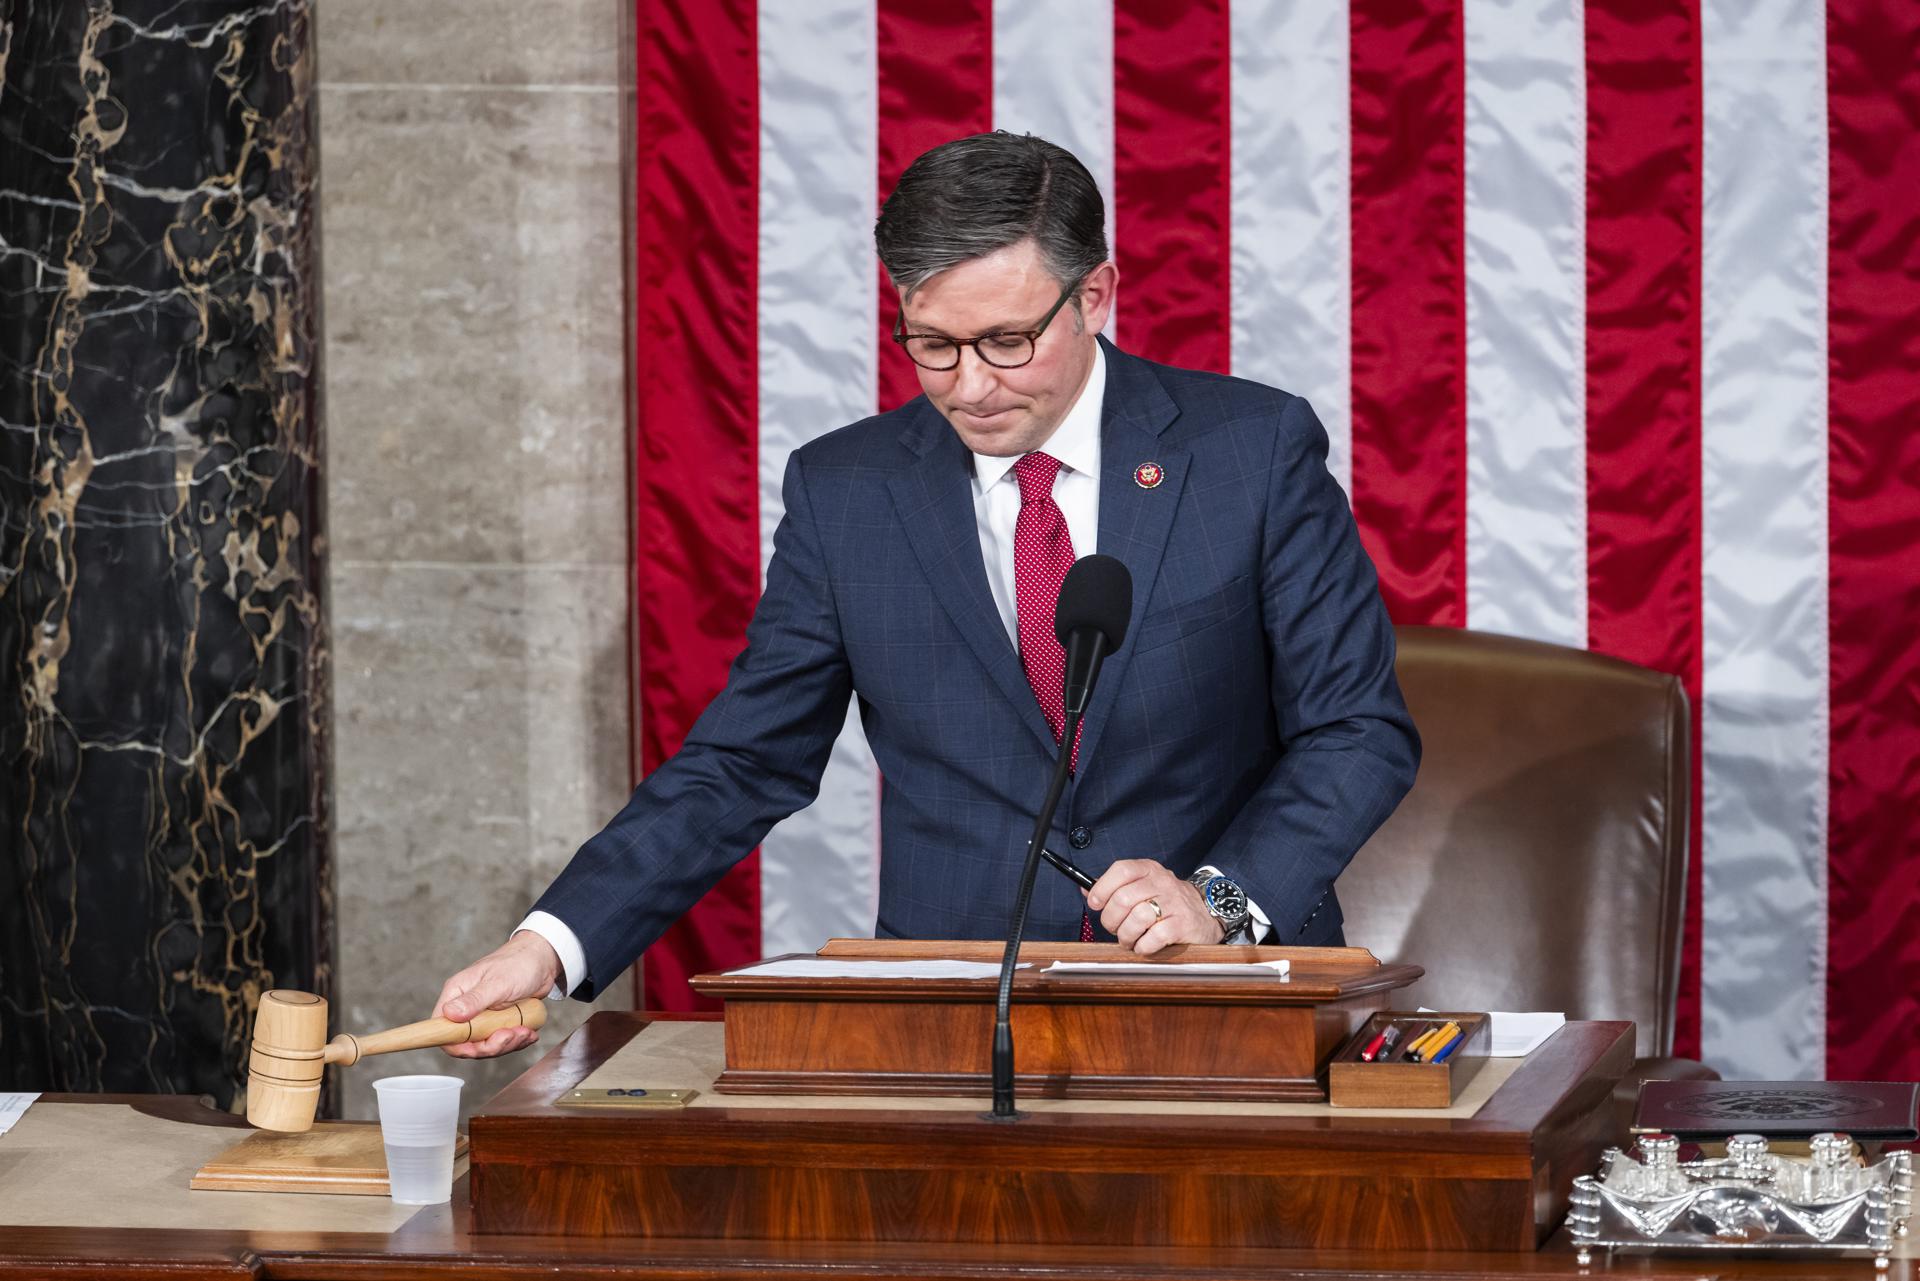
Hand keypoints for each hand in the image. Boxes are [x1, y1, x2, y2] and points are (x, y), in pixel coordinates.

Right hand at [431, 931, 561, 1058]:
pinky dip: (517, 1041)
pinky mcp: (499, 1021)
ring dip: (507, 1044)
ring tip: (524, 1031)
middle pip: (466, 1042)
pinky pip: (503, 1041)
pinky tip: (529, 1032)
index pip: (442, 1028)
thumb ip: (474, 1000)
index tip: (476, 1047)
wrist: (542, 959)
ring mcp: (483, 1016)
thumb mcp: (497, 982)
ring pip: (487, 1044)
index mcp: (457, 994)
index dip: (455, 1044)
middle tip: (509, 1035)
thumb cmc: (518, 963)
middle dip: (490, 1046)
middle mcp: (466, 1007)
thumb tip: (449, 1014)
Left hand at [1085, 858, 1224, 953]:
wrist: (1207, 913)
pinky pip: (1154, 937)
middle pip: (1123, 898)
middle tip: (1114, 929)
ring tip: (1129, 940)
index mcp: (1149, 870)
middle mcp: (1162, 882)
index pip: (1121, 870)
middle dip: (1111, 920)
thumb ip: (1116, 887)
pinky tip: (1144, 946)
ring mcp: (1174, 903)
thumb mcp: (1144, 886)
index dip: (1102, 888)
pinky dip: (1143, 946)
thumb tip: (1086, 890)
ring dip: (1126, 936)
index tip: (1095, 904)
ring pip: (1136, 918)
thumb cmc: (1167, 902)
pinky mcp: (1183, 924)